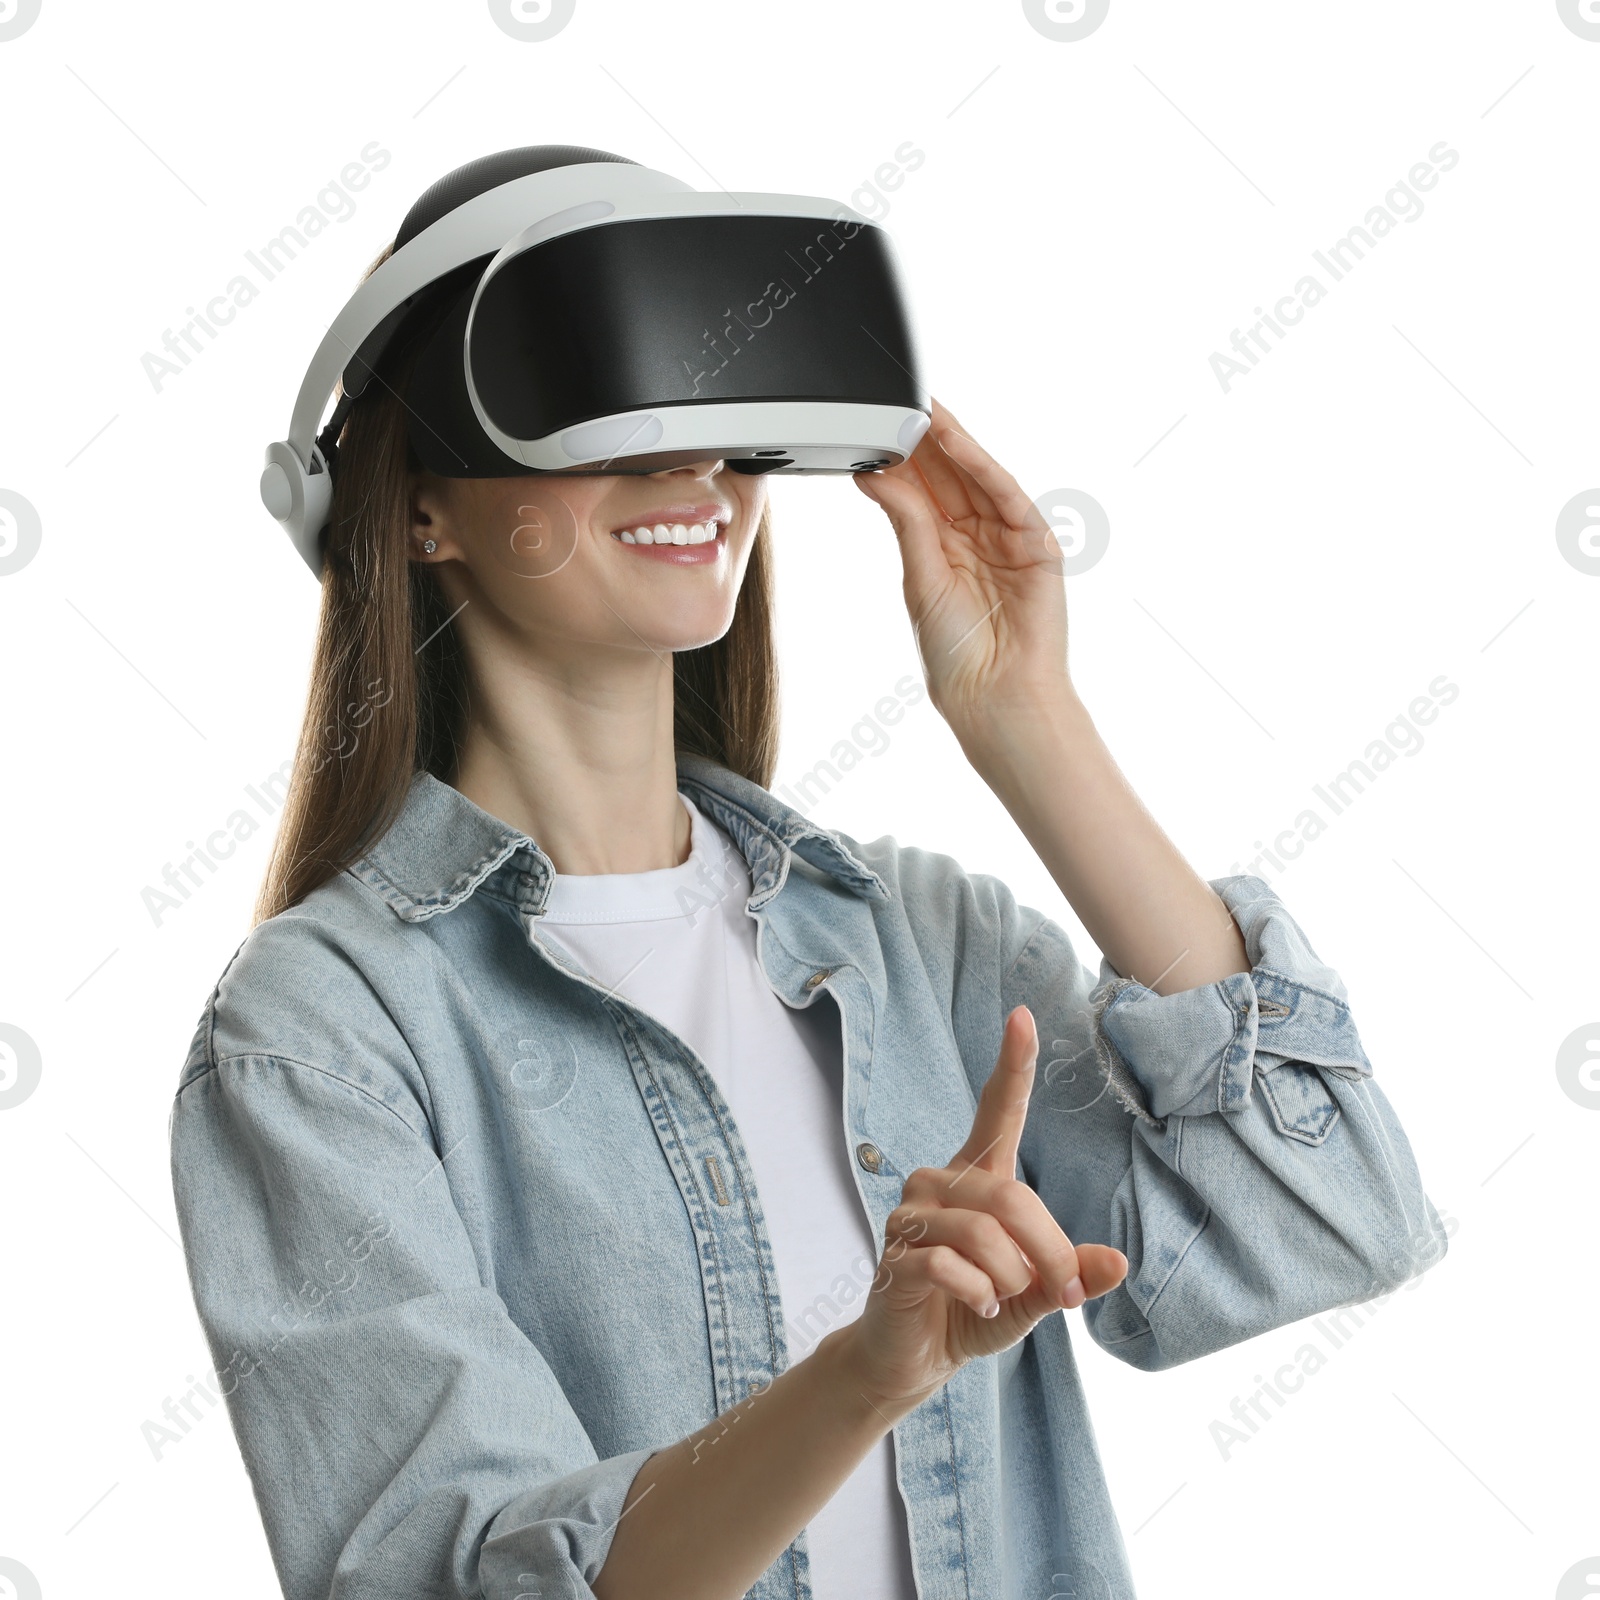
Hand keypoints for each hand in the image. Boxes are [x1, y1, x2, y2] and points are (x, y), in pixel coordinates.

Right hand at [839, 1006, 1128, 1410]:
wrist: (915, 1358)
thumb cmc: (974, 1312)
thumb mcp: (1035, 1295)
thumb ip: (1071, 1273)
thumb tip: (1118, 1262)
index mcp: (978, 1176)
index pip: (997, 1109)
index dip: (1012, 1064)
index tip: (1022, 1016)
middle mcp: (940, 1181)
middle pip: (1012, 1197)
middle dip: (1050, 1253)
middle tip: (1065, 1295)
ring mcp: (912, 1214)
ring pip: (984, 1234)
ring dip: (1009, 1281)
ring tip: (1000, 1302)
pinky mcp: (895, 1252)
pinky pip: (950, 1265)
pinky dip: (978, 1296)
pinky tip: (977, 1308)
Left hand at [854, 396, 1072, 741]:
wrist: (995, 696)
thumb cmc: (957, 654)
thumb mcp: (920, 578)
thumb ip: (906, 522)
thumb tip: (875, 475)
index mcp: (943, 547)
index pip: (921, 490)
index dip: (901, 457)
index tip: (874, 423)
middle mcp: (975, 537)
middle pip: (948, 476)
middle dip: (924, 440)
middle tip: (897, 402)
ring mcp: (1007, 537)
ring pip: (977, 478)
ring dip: (951, 442)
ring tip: (922, 410)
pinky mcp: (1036, 543)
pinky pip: (1007, 496)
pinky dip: (983, 467)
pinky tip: (957, 444)